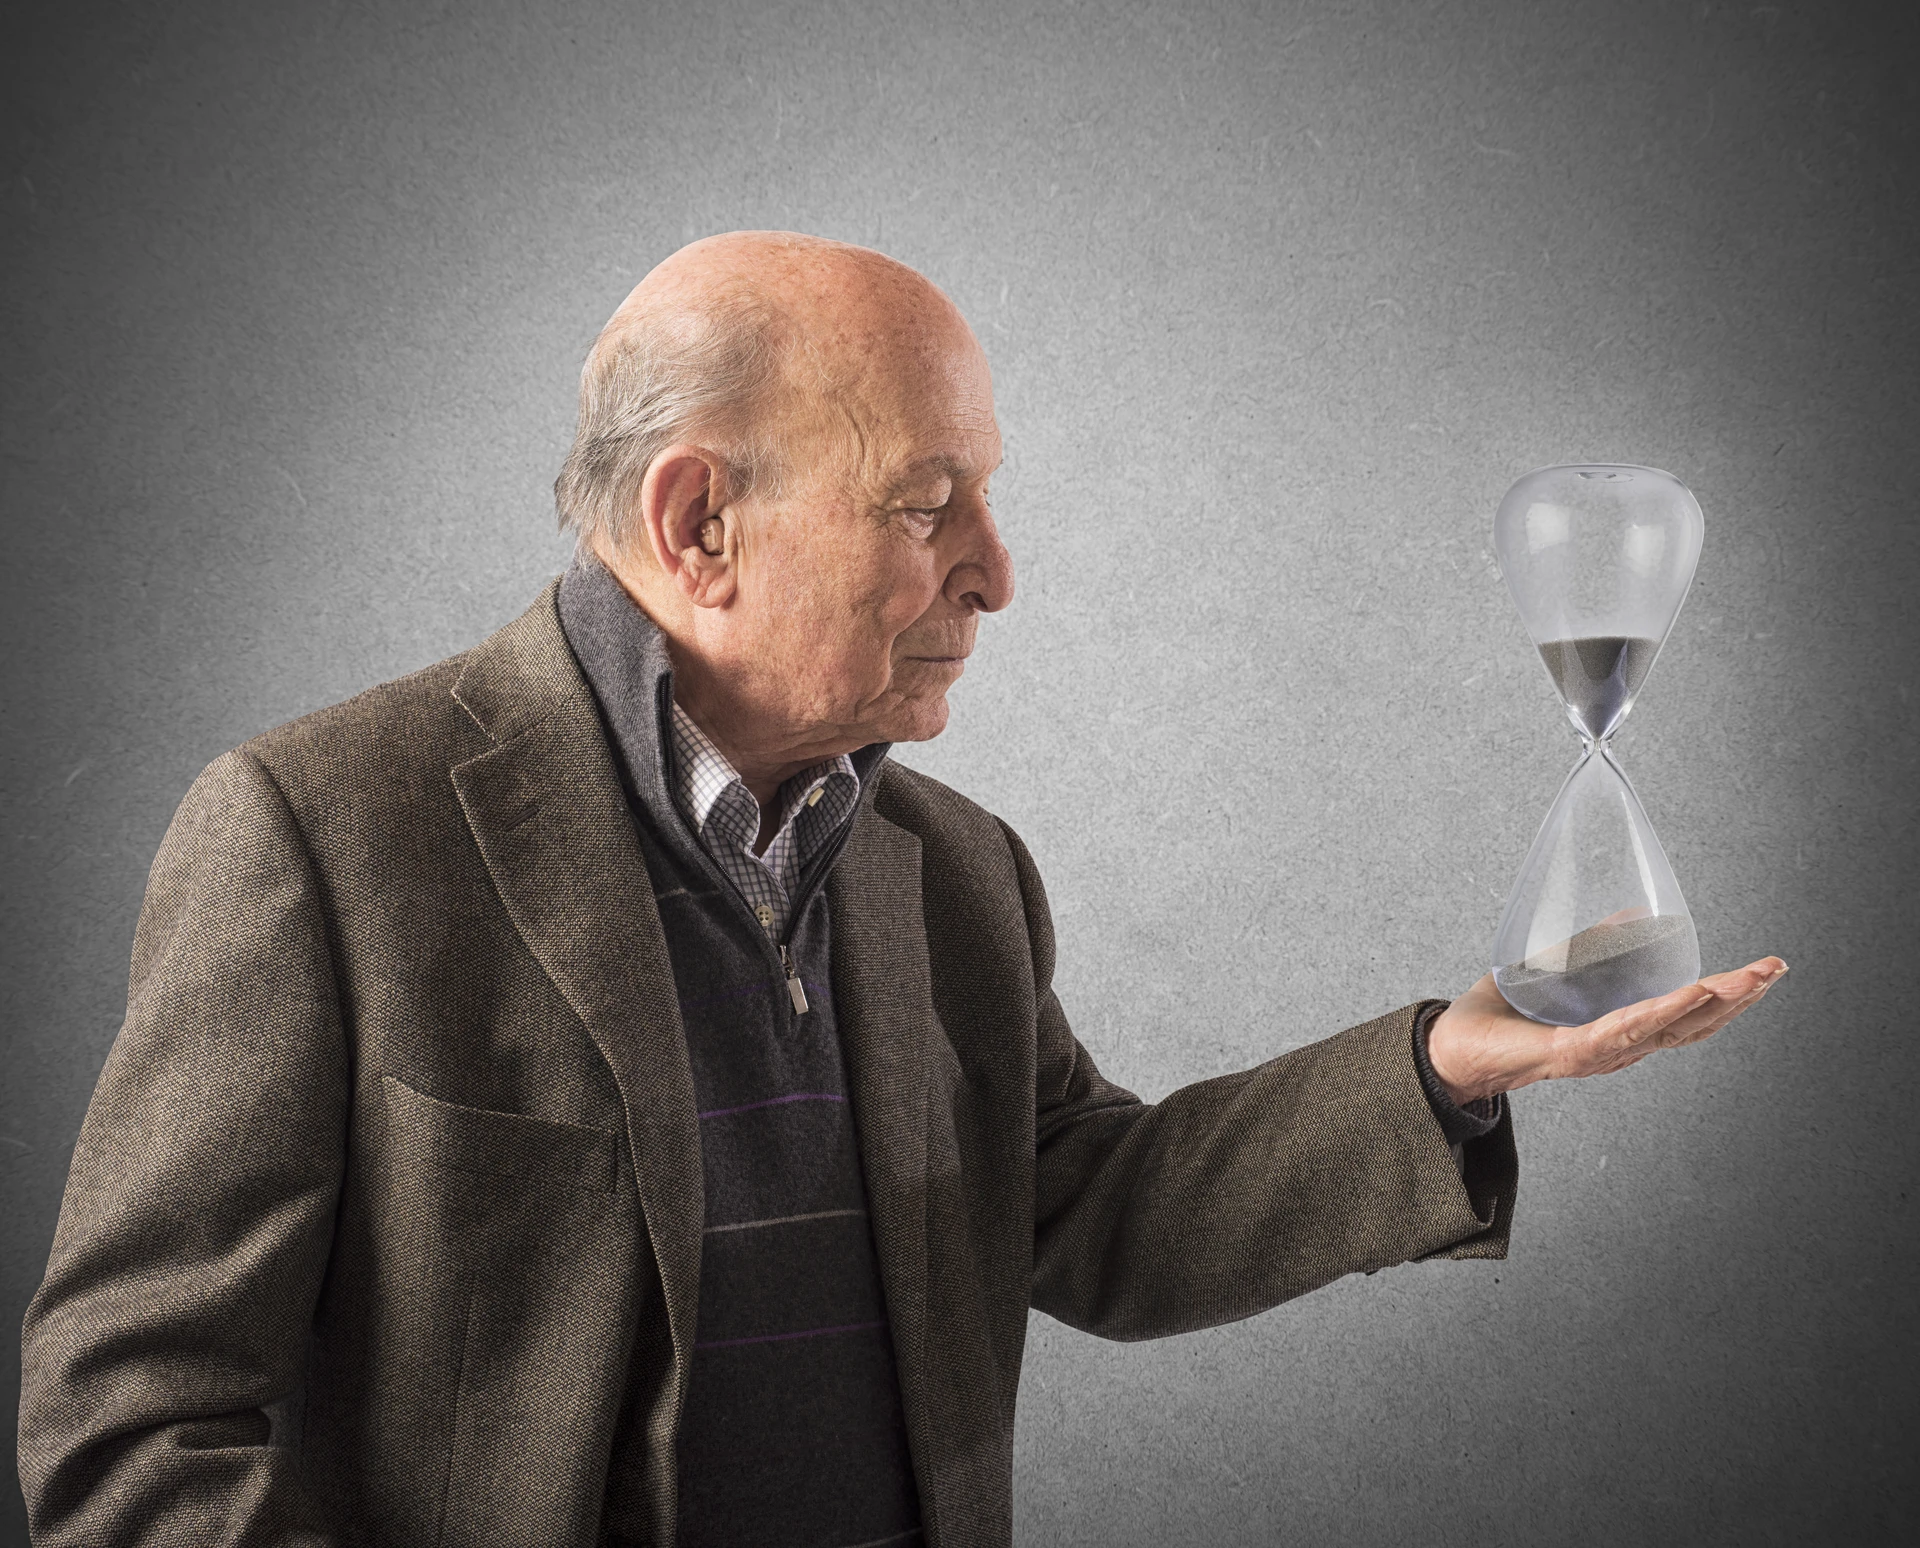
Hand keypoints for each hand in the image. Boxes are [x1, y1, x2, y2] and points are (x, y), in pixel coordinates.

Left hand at [1426, 956, 1787, 1105]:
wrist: (1449, 1050)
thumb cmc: (1498, 1017)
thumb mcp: (1554, 968)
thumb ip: (1594, 944)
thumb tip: (1635, 914)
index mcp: (1619, 1031)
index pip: (1687, 1017)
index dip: (1727, 995)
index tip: (1764, 970)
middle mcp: (1617, 1048)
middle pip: (1693, 1027)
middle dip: (1738, 998)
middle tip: (1775, 969)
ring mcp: (1597, 1053)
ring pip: (1668, 1028)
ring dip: (1711, 1002)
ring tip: (1748, 979)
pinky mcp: (1569, 1052)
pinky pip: (1623, 1030)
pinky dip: (1659, 1012)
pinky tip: (1688, 994)